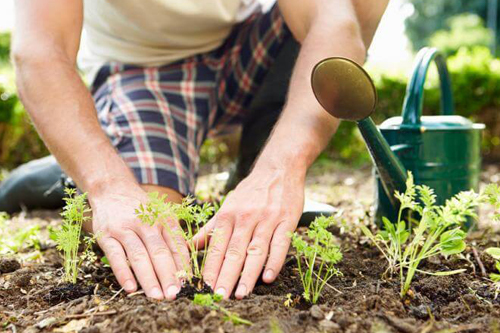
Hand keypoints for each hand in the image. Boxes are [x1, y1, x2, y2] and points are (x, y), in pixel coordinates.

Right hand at [88, 184, 189, 299]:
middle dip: (168, 275)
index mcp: (163, 219)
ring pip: (139, 256)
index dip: (183, 266)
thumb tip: (185, 266)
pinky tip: (130, 288)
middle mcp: (146, 223)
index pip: (176, 245)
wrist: (112, 188)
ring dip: (149, 278)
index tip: (188, 284)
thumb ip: (171, 237)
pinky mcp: (106, 235)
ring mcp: (125, 229)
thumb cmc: (141, 208)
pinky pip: (115, 256)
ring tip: (156, 296)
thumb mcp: (160, 215)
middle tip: (174, 295)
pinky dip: (123, 272)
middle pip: (159, 252)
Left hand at [193, 167, 304, 298]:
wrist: (278, 169)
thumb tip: (188, 246)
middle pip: (234, 251)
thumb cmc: (250, 191)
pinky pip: (280, 244)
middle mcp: (245, 218)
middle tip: (219, 297)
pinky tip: (268, 278)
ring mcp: (267, 220)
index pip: (217, 247)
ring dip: (248, 274)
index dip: (210, 269)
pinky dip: (274, 261)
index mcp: (228, 215)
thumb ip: (210, 228)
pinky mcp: (287, 221)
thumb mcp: (227, 206)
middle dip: (226, 276)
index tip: (204, 289)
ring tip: (241, 294)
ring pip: (256, 250)